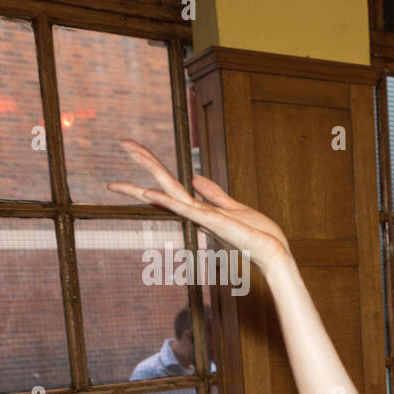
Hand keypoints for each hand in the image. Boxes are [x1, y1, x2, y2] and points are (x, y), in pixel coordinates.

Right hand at [107, 139, 292, 272]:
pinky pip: (187, 209)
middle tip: (123, 141)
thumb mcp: (233, 207)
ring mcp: (202, 218)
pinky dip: (167, 201)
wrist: (273, 252)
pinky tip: (149, 193)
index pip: (170, 184)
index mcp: (200, 208)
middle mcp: (196, 213)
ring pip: (168, 195)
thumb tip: (196, 178)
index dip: (153, 165)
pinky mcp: (213, 222)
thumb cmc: (257, 234)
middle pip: (164, 184)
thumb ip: (214, 194)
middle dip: (144, 162)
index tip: (134, 148)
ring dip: (143, 185)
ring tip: (120, 177)